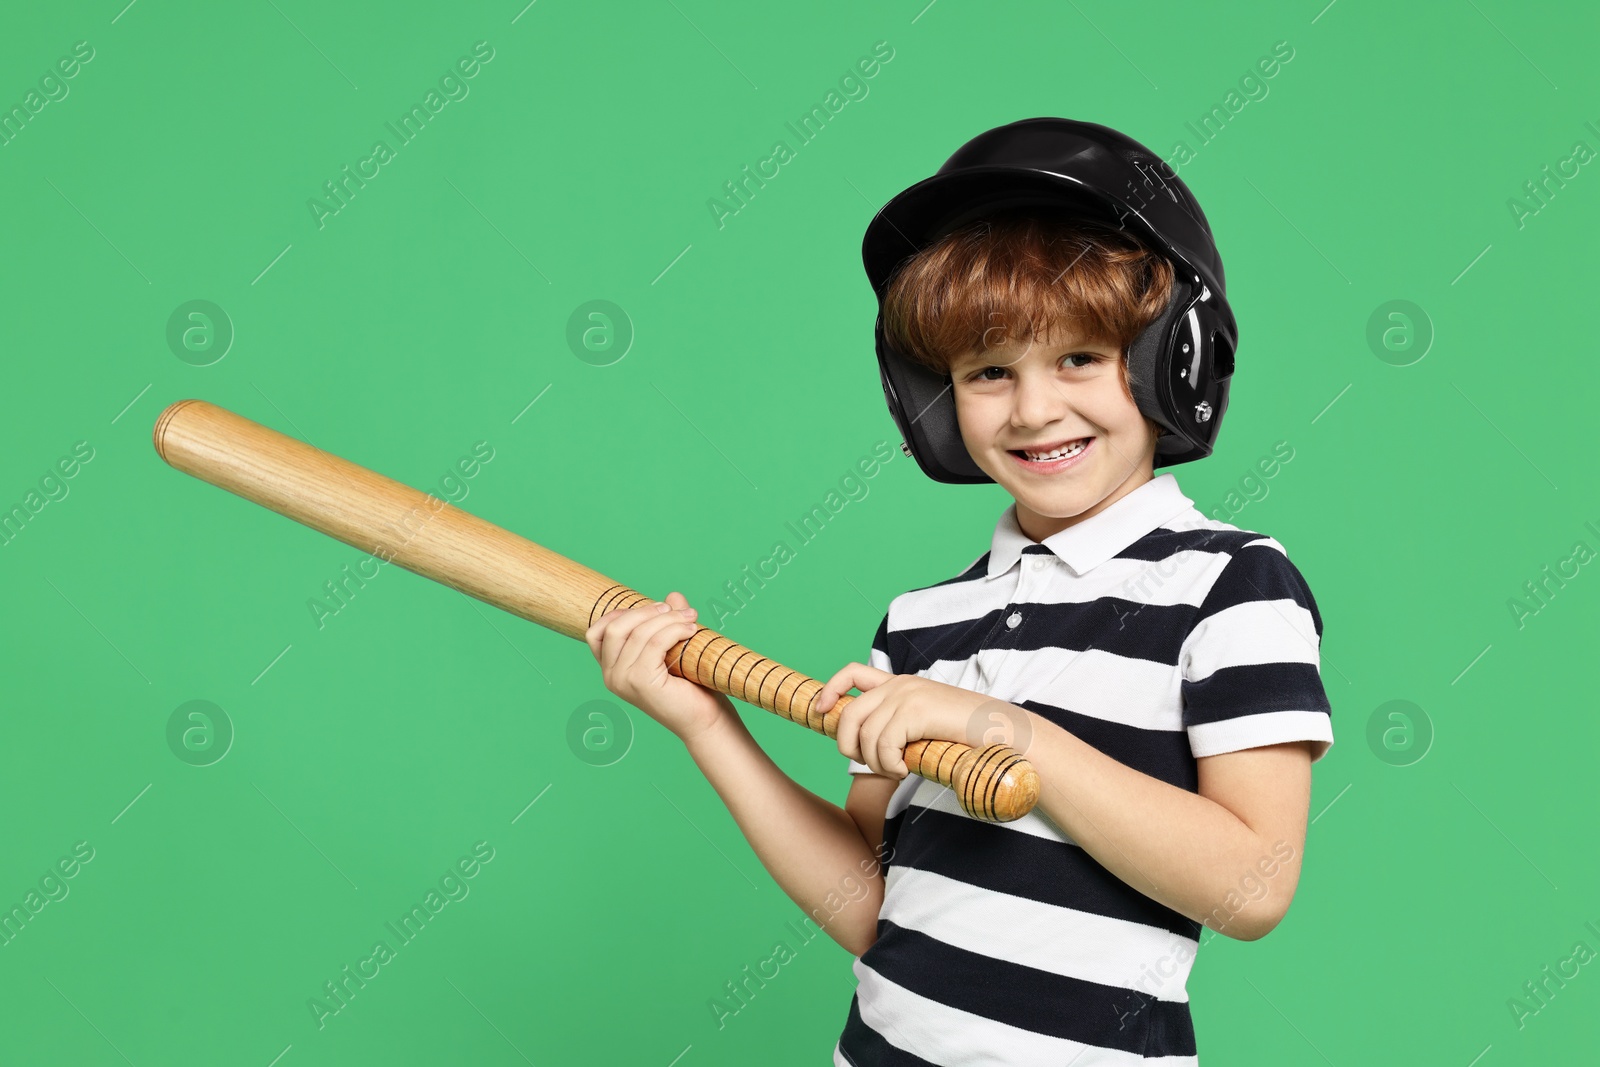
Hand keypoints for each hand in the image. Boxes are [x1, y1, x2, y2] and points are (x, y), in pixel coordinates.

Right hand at [585, 591, 733, 743]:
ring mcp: (622, 681)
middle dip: (647, 611)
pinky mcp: (640, 682)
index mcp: (611, 669)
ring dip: (668, 619)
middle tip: (677, 610)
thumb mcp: (673, 648)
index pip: (597, 632)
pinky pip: (654, 643)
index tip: (657, 608)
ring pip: (639, 633)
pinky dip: (674, 630)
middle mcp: (610, 676)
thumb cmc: (690, 687)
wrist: (704, 720)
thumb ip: (668, 622)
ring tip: (691, 618)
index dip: (623, 613)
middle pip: (616, 627)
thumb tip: (673, 595)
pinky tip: (691, 630)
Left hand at [813, 664, 997, 778]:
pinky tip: (907, 770)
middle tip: (872, 765)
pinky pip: (882, 745)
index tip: (820, 712)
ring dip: (876, 763)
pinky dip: (889, 765)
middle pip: (848, 712)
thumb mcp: (924, 726)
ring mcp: (906, 695)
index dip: (830, 690)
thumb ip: (898, 727)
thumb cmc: (966, 737)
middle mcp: (899, 684)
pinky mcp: (915, 710)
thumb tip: (866, 748)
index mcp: (899, 684)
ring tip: (898, 771)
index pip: (851, 673)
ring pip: (864, 735)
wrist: (1002, 732)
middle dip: (849, 745)